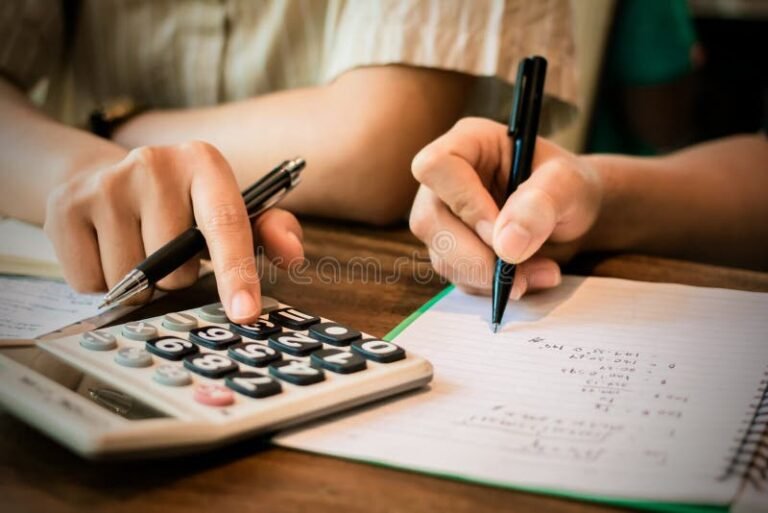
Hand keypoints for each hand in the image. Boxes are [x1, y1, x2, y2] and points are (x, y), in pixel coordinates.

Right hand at [44, 141, 302, 322]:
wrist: (104, 176)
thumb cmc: (181, 205)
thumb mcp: (231, 210)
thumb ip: (269, 231)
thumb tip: (293, 254)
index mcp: (204, 163)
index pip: (226, 224)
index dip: (237, 272)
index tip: (245, 313)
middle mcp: (154, 163)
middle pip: (176, 268)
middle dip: (177, 277)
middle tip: (169, 250)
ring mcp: (105, 183)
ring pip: (132, 280)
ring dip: (139, 282)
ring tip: (136, 246)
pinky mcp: (65, 206)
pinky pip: (90, 281)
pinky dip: (100, 280)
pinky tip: (106, 248)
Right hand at [409, 118, 602, 297]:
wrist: (571, 213)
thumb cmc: (568, 185)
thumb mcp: (569, 184)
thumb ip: (542, 204)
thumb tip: (506, 245)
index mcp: (468, 143)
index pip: (436, 166)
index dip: (463, 203)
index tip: (500, 231)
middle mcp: (445, 179)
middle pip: (429, 220)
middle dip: (474, 256)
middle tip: (517, 272)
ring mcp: (443, 216)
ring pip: (441, 255)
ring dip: (489, 276)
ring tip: (540, 272)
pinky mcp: (451, 248)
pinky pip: (457, 275)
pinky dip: (491, 286)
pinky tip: (526, 279)